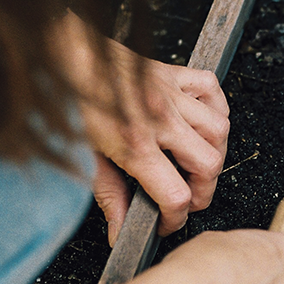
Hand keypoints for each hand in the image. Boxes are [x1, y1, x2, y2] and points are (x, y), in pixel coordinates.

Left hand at [49, 12, 228, 243]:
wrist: (63, 53)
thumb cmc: (68, 99)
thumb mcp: (83, 156)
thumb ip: (109, 196)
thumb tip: (119, 230)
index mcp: (135, 144)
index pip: (177, 195)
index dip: (176, 219)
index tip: (165, 222)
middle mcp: (160, 119)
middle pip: (210, 165)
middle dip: (202, 192)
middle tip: (185, 198)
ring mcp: (170, 94)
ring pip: (220, 130)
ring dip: (213, 153)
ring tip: (194, 164)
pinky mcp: (172, 74)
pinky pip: (212, 90)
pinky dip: (214, 109)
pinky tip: (198, 123)